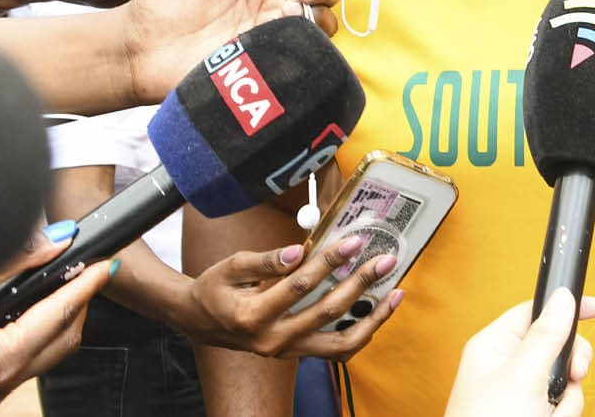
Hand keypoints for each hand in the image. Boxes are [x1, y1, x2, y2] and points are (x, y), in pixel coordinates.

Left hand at [120, 0, 340, 103]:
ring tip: (296, 12)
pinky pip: (302, 56)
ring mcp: (270, 37)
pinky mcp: (264, 64)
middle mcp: (272, 7)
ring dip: (323, 16)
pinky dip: (309, 45)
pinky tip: (289, 34)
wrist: (139, 48)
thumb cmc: (162, 1)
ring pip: (322, 27)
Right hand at [185, 233, 402, 358]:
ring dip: (372, 319)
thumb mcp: (231, 267)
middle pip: (327, 313)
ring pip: (340, 344)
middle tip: (385, 261)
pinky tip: (377, 311)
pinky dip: (361, 332)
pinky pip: (336, 350)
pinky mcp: (296, 353)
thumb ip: (266, 260)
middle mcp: (272, 340)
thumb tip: (298, 252)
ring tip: (394, 294)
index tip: (355, 242)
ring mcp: (286, 351)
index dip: (330, 261)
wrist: (200, 322)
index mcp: (252, 316)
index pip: (300, 285)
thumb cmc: (216, 289)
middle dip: (361, 283)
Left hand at [445, 289, 594, 416]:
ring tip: (544, 416)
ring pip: (565, 383)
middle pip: (557, 349)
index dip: (563, 308)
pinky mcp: (534, 416)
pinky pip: (563, 408)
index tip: (593, 306)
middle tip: (571, 375)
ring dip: (563, 402)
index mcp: (494, 348)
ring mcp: (522, 396)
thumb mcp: (521, 376)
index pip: (534, 313)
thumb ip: (546, 336)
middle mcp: (508, 369)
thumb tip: (563, 298)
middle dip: (568, 369)